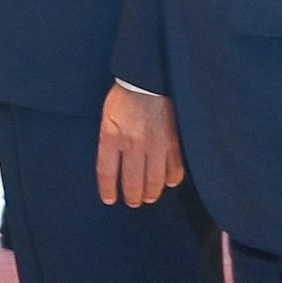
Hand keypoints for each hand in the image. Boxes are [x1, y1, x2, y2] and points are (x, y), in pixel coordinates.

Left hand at [97, 85, 184, 206]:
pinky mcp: (174, 143)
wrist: (150, 79)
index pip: (107, 172)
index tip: (110, 200)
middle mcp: (133, 144)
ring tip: (148, 197)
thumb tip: (114, 163)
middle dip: (132, 197)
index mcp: (111, 135)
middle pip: (132, 182)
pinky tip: (168, 182)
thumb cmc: (125, 97)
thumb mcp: (108, 116)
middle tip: (133, 202)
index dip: (108, 189)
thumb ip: (110, 139)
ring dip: (151, 193)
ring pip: (154, 181)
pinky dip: (171, 179)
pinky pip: (174, 170)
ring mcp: (155, 145)